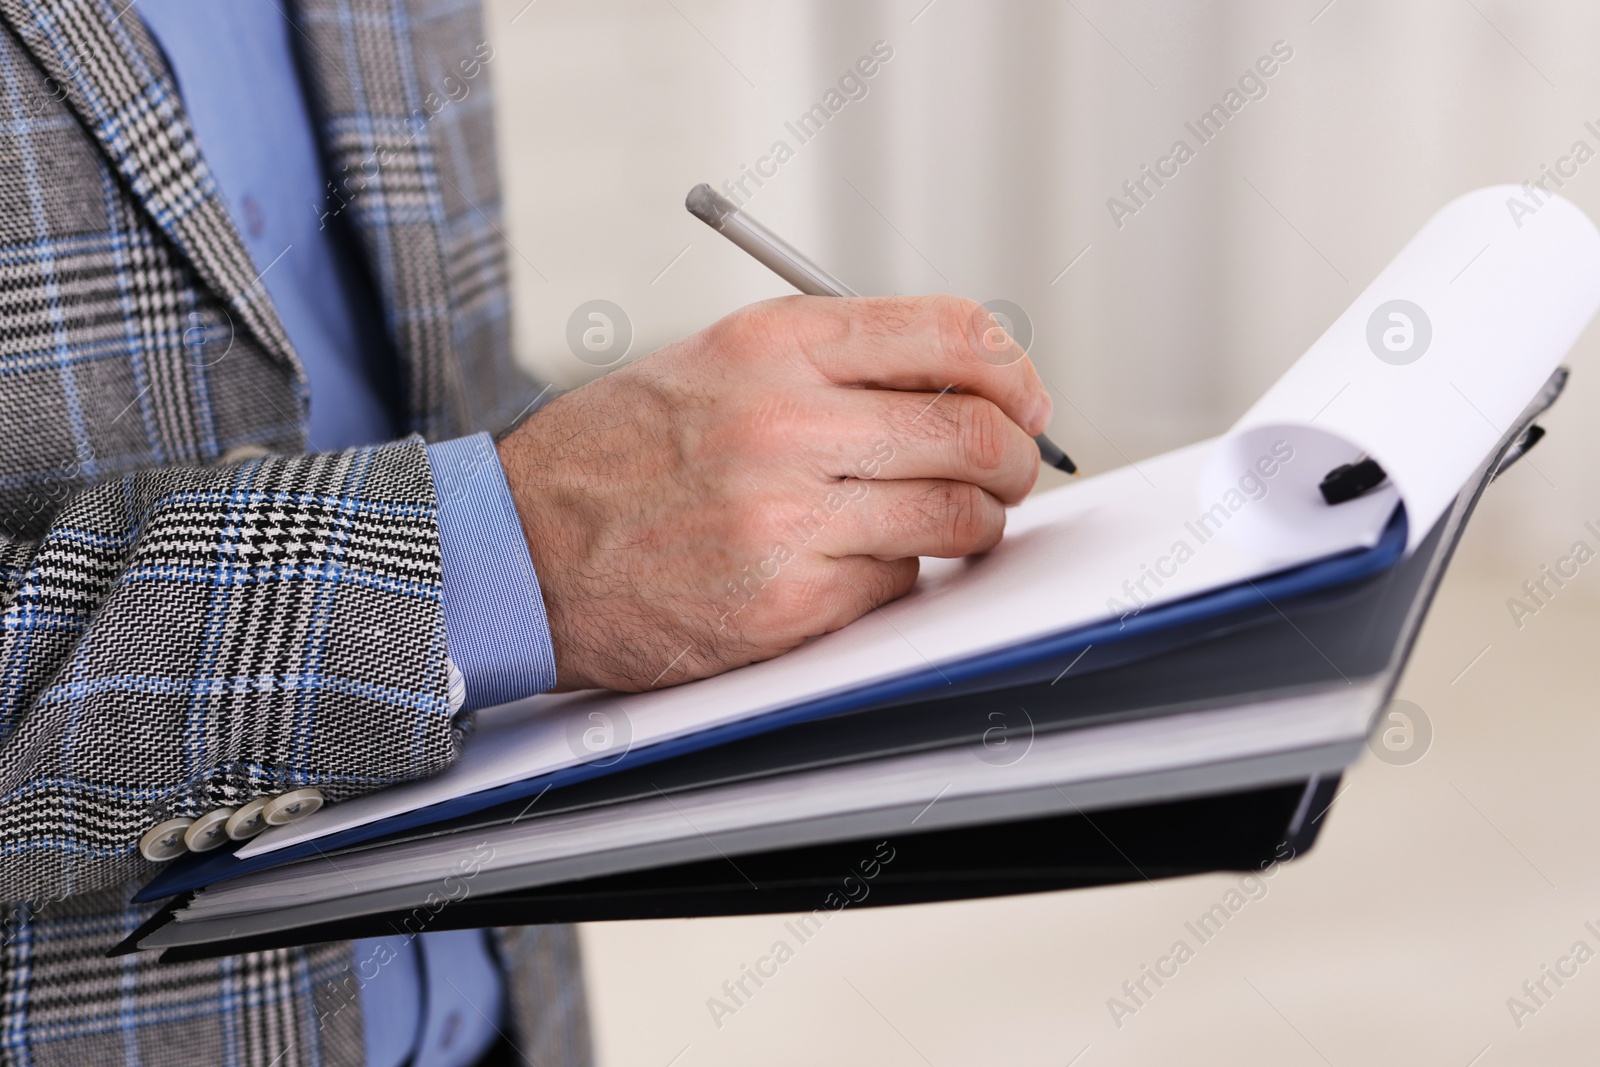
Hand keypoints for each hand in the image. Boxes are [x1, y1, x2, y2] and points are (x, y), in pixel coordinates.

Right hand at [496, 294, 1052, 691]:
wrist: (520, 549)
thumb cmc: (620, 453)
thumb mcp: (720, 363)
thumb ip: (835, 365)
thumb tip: (963, 391)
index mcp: (773, 345)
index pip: (952, 335)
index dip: (1013, 372)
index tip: (1024, 401)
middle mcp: (784, 423)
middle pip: (974, 432)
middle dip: (1014, 461)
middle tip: (1009, 474)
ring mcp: (785, 519)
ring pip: (952, 517)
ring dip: (973, 526)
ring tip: (951, 525)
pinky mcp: (783, 603)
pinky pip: (897, 585)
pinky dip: (897, 577)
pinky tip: (853, 567)